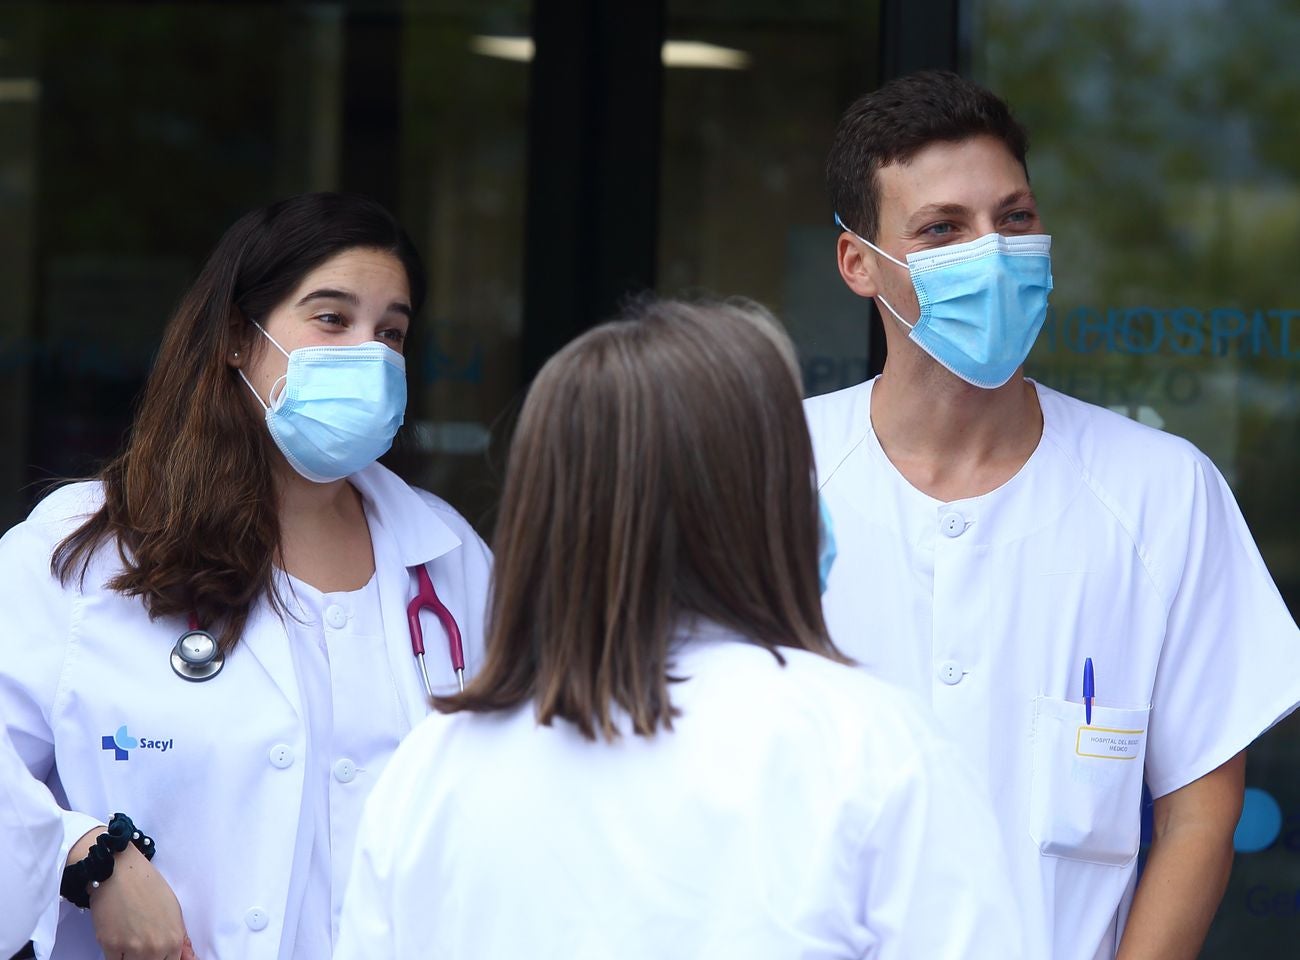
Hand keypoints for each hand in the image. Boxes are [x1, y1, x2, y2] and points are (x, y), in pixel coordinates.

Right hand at [68, 827, 196, 959]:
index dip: (162, 958)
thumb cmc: (148, 887)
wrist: (119, 872)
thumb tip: (190, 959)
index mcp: (174, 940)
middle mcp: (156, 948)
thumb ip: (180, 939)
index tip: (154, 951)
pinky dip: (114, 954)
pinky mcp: (110, 946)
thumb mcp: (173, 911)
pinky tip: (116, 936)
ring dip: (128, 957)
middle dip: (144, 958)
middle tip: (139, 940)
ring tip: (129, 937)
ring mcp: (133, 949)